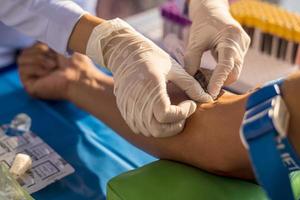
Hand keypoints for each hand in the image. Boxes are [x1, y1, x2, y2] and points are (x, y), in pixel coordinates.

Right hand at [18, 43, 96, 99]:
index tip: (54, 48)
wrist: (81, 78)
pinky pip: (22, 70)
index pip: (32, 46)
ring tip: (53, 66)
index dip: (41, 44)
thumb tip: (39, 31)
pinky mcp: (30, 86)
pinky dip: (35, 68)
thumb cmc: (78, 63)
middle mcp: (39, 69)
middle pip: (25, 51)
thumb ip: (50, 39)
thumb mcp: (64, 45)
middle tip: (55, 60)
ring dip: (39, 59)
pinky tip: (48, 73)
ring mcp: (34, 78)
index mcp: (47, 60)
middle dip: (40, 51)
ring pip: (21, 59)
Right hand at [86, 18, 212, 136]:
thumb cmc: (151, 57)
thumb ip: (190, 85)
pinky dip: (150, 127)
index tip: (190, 104)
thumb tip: (207, 98)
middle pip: (157, 129)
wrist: (124, 52)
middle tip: (183, 115)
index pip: (166, 115)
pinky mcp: (123, 108)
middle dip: (174, 126)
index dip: (182, 113)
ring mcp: (128, 105)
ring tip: (172, 115)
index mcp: (151, 86)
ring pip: (147, 131)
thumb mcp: (174, 68)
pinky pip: (137, 127)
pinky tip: (158, 116)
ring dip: (163, 128)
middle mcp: (137, 99)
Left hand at [184, 0, 249, 98]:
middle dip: (220, 81)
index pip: (226, 65)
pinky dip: (223, 71)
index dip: (218, 81)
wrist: (213, 11)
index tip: (210, 93)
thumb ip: (192, 61)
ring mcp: (244, 47)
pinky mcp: (242, 50)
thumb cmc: (203, 24)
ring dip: (221, 77)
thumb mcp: (194, 42)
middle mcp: (240, 43)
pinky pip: (234, 65)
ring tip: (205, 76)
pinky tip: (212, 70)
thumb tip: (190, 81)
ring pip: (235, 70)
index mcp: (230, 38)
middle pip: (234, 71)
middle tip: (204, 89)